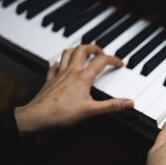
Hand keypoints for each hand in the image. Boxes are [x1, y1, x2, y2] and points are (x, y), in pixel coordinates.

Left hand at [14, 44, 133, 135]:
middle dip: (94, 48)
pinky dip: (60, 61)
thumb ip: (111, 106)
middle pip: (82, 50)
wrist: (37, 116)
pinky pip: (54, 65)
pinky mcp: (50, 80)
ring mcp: (59, 74)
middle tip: (101, 52)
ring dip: (77, 49)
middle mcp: (71, 72)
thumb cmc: (61, 113)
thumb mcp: (91, 111)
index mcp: (83, 77)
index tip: (119, 63)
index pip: (101, 61)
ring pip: (68, 53)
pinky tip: (61, 64)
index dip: (113, 60)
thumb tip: (128, 103)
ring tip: (84, 52)